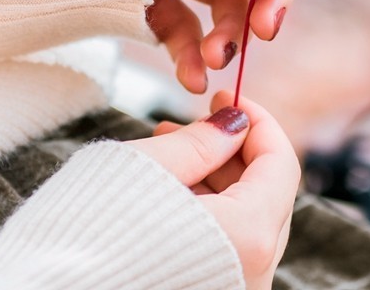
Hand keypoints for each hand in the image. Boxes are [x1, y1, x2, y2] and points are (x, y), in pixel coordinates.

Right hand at [132, 92, 299, 289]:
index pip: (280, 164)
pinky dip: (206, 215)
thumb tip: (235, 123)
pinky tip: (168, 190)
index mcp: (248, 236)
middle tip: (193, 121)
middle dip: (232, 151)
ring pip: (246, 224)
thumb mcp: (147, 168)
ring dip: (216, 180)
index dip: (257, 121)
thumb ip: (202, 142)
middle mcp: (252, 274)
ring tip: (169, 148)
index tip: (227, 97)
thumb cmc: (89, 234)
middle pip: (267, 196)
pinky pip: (226, 250)